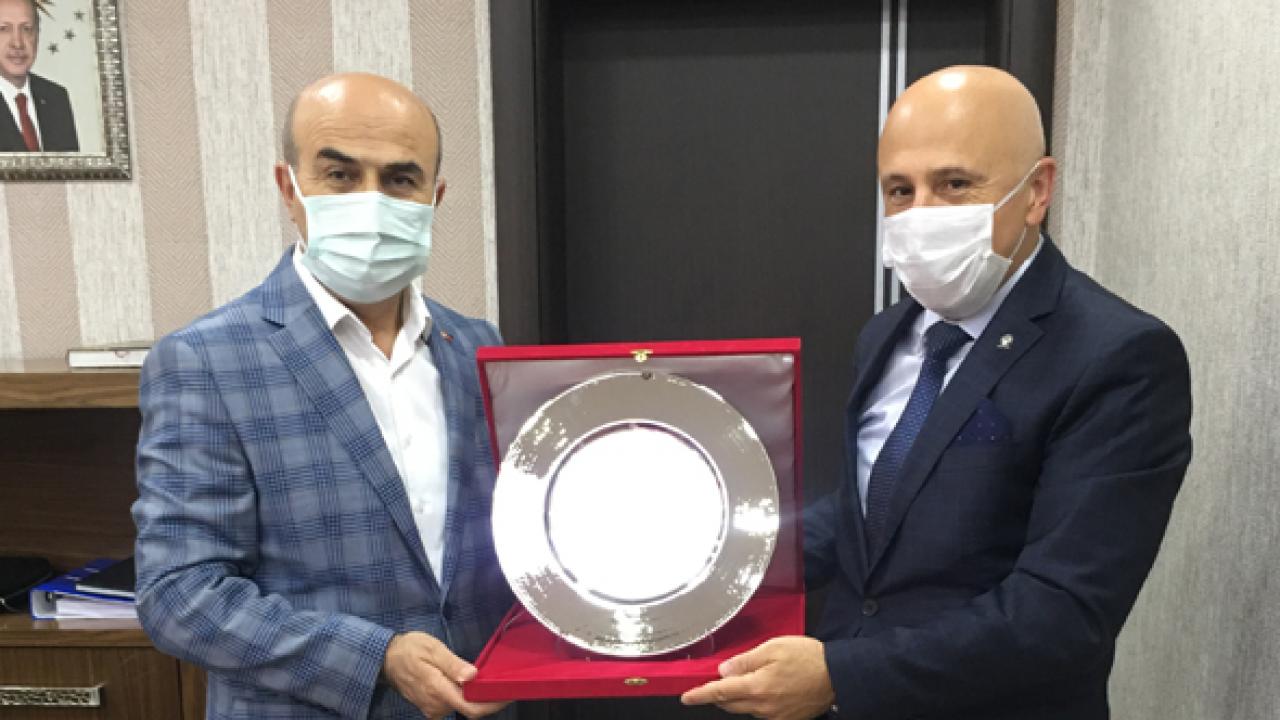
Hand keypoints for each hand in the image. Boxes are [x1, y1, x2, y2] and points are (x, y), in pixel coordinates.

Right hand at [382, 632, 507, 718]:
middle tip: (498, 679)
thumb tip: (472, 676)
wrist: (386, 659)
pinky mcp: (431, 707)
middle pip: (469, 707)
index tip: (508, 695)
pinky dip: (462, 695)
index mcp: (438, 690)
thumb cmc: (410, 649)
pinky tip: (466, 683)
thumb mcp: (433, 649)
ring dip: (473, 695)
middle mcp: (436, 705)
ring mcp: (433, 708)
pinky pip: (452, 704)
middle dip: (485, 696)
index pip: (471, 708)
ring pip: (461, 706)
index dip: (492, 705)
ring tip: (483, 678)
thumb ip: (453, 664)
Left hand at [681, 636, 834, 719]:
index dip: (700, 695)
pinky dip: (755, 703)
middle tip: (719, 680)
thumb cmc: (808, 657)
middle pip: (730, 704)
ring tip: (748, 680)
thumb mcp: (774, 648)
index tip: (686, 697)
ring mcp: (775, 716)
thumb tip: (724, 671)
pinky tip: (764, 690)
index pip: (720, 692)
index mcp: (757, 687)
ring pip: (745, 709)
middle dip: (719, 694)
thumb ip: (746, 660)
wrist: (837, 675)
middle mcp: (764, 706)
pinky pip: (761, 714)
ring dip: (738, 698)